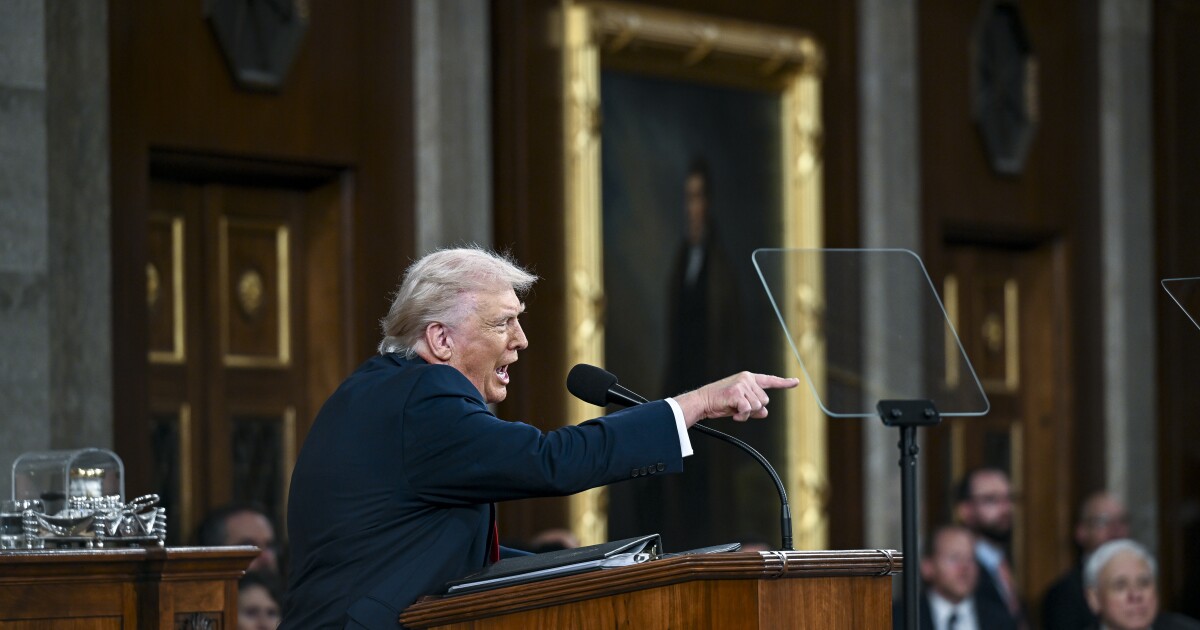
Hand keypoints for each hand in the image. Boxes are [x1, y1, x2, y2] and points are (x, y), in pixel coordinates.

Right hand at [673, 372, 799, 424]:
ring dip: (747, 414)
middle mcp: (747, 378)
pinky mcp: (737, 393)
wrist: (703, 402)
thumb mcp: (740, 405)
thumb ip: (754, 407)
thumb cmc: (720, 403)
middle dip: (754, 409)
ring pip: (758, 406)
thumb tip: (765, 412)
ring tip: (734, 410)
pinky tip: (733, 414)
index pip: (769, 381)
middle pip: (764, 400)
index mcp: (748, 378)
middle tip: (738, 409)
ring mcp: (742, 384)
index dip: (784, 383)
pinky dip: (742, 416)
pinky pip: (748, 410)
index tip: (796, 382)